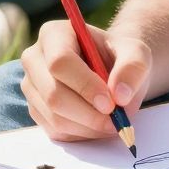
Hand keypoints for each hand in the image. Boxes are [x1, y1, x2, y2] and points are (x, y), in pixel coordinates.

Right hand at [19, 18, 151, 141]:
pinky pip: (55, 130)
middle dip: (88, 113)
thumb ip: (132, 68)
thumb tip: (120, 95)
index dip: (85, 85)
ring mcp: (31, 86)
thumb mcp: (136, 54)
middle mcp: (34, 59)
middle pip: (53, 94)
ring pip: (54, 116)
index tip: (111, 103)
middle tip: (115, 120)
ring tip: (111, 122)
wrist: (112, 73)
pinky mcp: (36, 110)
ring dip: (88, 126)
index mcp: (54, 34)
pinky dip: (81, 134)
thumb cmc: (120, 58)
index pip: (60, 62)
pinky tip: (96, 123)